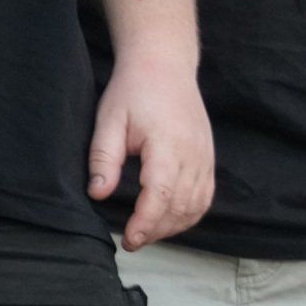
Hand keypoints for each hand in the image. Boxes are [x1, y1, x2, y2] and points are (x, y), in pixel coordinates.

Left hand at [90, 55, 213, 249]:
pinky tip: (169, 220)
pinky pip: (204, 199)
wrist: (165, 65)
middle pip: (179, 208)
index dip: (145, 222)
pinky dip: (188, 216)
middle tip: (130, 240)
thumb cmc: (134, 90)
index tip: (128, 239)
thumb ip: (103, 159)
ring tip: (147, 233)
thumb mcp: (109, 120)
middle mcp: (192, 156)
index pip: (159, 195)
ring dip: (172, 227)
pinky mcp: (208, 161)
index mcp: (167, 145)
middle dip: (155, 230)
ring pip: (195, 208)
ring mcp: (205, 160)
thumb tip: (98, 194)